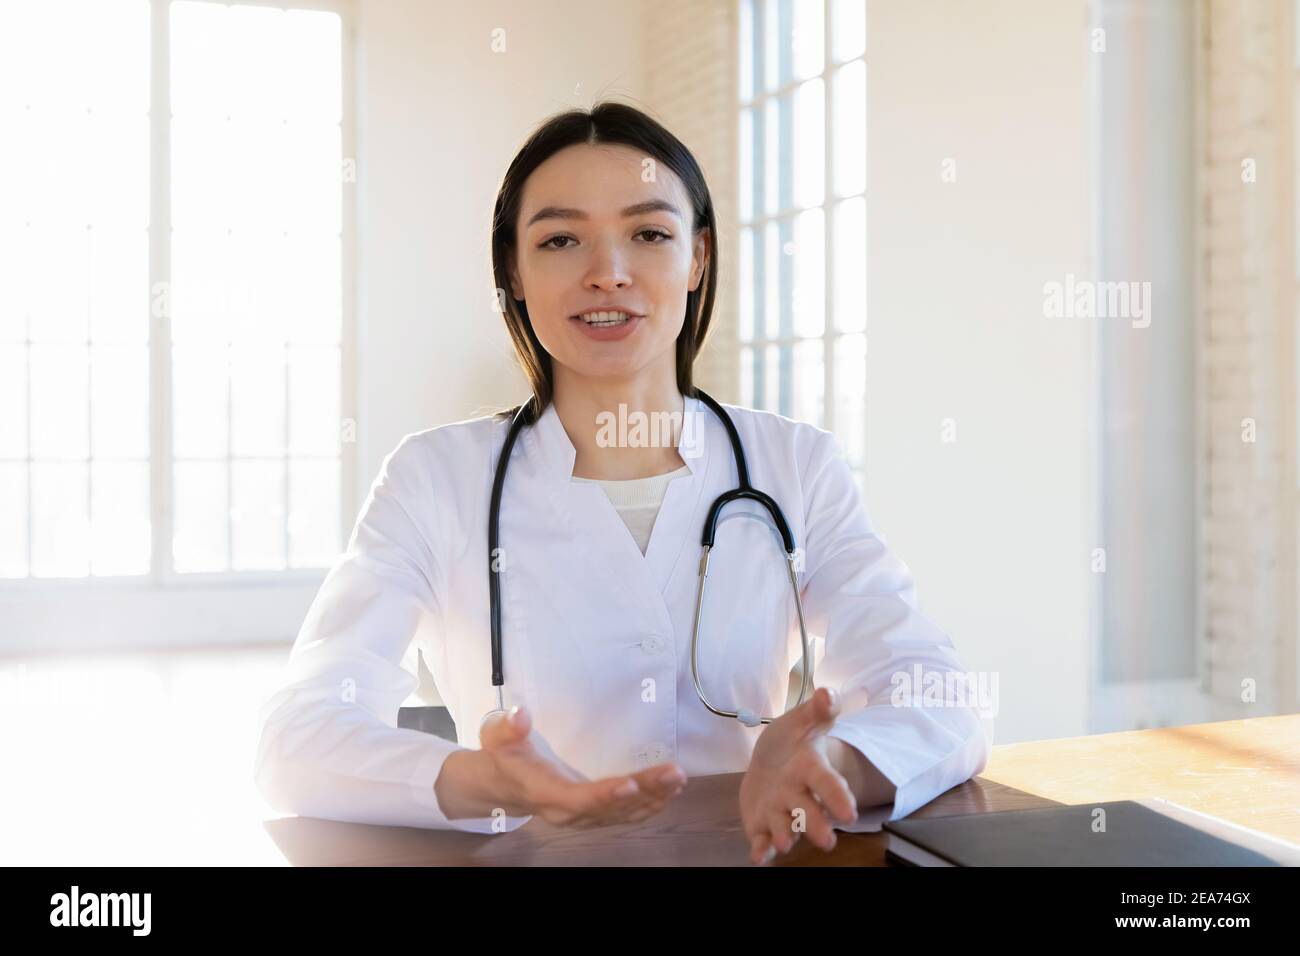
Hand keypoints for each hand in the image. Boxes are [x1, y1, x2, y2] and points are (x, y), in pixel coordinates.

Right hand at [465, 705, 687, 827]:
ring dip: (654, 797)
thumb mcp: (497, 736)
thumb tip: (520, 714)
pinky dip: (651, 803)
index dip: (603, 795)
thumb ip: (508, 726)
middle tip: (673, 773)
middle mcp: (568, 812)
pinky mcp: (597, 814)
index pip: (577, 799)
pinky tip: (671, 791)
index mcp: (545, 793)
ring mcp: (585, 816)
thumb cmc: (506, 756)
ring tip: (678, 778)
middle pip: (610, 807)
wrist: (506, 784)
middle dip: (644, 792)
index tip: (630, 784)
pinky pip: (627, 814)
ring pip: (624, 813)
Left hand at [739, 686, 857, 863]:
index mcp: (811, 769)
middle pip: (809, 811)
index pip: (828, 783)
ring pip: (785, 827)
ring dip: (785, 837)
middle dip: (817, 825)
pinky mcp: (762, 823)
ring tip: (784, 844)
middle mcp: (799, 795)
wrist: (771, 758)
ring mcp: (780, 811)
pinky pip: (762, 839)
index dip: (838, 797)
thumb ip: (818, 710)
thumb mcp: (803, 720)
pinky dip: (761, 850)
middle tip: (827, 841)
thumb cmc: (792, 740)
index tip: (849, 813)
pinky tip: (758, 858)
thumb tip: (829, 693)